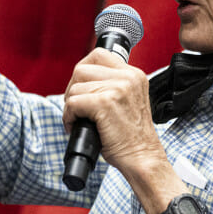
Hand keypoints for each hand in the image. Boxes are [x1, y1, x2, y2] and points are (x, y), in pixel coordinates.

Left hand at [62, 49, 187, 213]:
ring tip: (80, 121)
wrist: (143, 158)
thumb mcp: (127, 101)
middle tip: (77, 109)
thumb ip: (112, 86)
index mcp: (134, 74)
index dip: (83, 72)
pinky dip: (69, 117)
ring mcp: (117, 88)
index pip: (98, 55)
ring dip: (70, 106)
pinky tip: (77, 127)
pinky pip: (72, 103)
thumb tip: (80, 80)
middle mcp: (128, 77)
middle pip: (81, 69)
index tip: (82, 90)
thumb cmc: (131, 137)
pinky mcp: (105, 103)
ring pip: (75, 87)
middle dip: (73, 89)